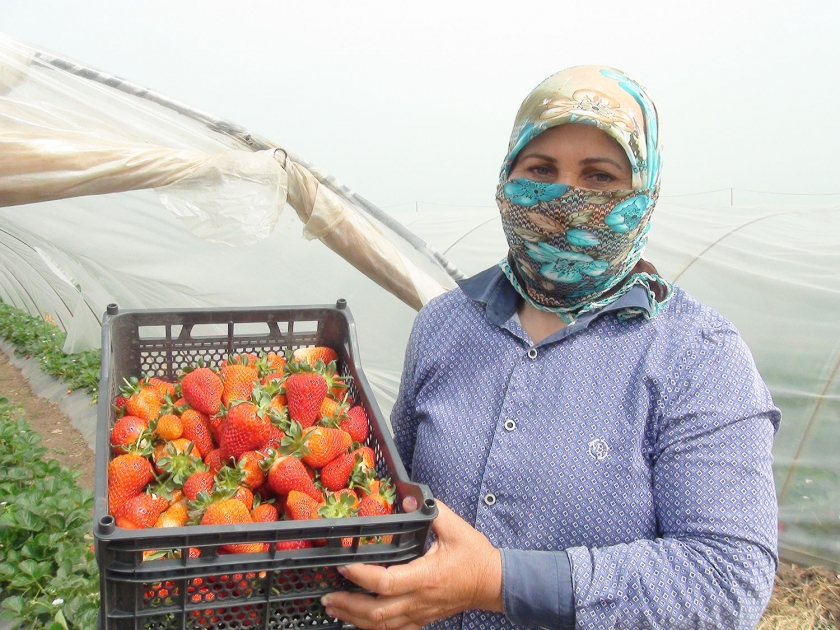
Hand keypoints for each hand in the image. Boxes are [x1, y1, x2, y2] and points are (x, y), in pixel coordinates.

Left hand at [321, 499, 502, 629]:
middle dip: (348, 605)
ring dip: (354, 619)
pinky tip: (358, 620)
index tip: (343, 565)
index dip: (360, 576)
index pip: (385, 582)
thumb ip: (432, 511)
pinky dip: (372, 627)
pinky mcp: (422, 619)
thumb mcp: (455, 527)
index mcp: (425, 577)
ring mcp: (420, 613)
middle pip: (376, 613)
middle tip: (327, 595)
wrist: (493, 583)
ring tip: (334, 608)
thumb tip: (409, 500)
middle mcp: (419, 599)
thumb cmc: (475, 556)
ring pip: (382, 626)